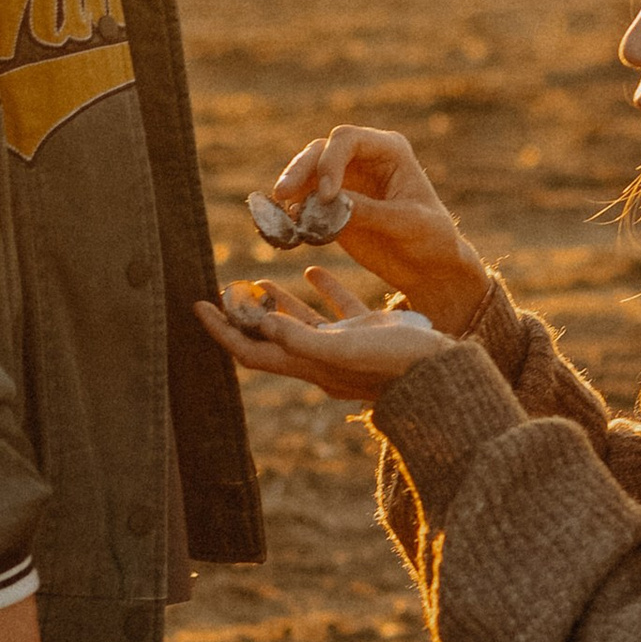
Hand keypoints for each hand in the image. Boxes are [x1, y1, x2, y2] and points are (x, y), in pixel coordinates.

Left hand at [196, 260, 451, 405]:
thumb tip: (261, 323)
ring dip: (278, 303)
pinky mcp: (368, 332)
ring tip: (260, 279)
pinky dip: (323, 290)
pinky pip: (338, 310)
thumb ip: (302, 338)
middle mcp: (321, 359)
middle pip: (270, 338)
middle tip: (225, 289)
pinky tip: (314, 269)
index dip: (222, 330)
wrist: (442, 372)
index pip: (251, 351)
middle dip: (245, 315)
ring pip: (302, 323)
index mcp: (309, 366)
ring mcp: (345, 346)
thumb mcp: (346, 348)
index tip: (198, 304)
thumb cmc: (395, 362)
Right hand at [263, 125, 486, 331]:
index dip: (331, 161)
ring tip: (281, 212)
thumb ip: (370, 211)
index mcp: (388, 150)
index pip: (348, 139)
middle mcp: (363, 159)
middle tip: (283, 194)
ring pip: (306, 174)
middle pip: (320, 151)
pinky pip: (304, 202)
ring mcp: (345, 181)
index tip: (327, 195)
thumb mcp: (407, 223)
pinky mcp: (331, 206)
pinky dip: (292, 213)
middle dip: (299, 170)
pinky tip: (286, 228)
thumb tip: (329, 202)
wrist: (429, 267)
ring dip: (291, 190)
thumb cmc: (430, 238)